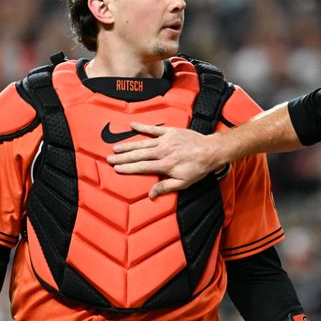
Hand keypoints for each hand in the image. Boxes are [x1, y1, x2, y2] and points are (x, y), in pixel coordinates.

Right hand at [107, 122, 223, 197]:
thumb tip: (150, 194)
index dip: (128, 168)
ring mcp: (166, 140)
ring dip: (128, 146)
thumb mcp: (184, 183)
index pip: (142, 167)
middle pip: (139, 155)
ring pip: (143, 143)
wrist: (211, 151)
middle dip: (123, 157)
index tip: (117, 169)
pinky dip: (142, 127)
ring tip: (116, 148)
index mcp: (165, 165)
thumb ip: (165, 187)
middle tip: (109, 159)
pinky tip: (132, 125)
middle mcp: (163, 152)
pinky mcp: (170, 132)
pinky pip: (154, 129)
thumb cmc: (198, 168)